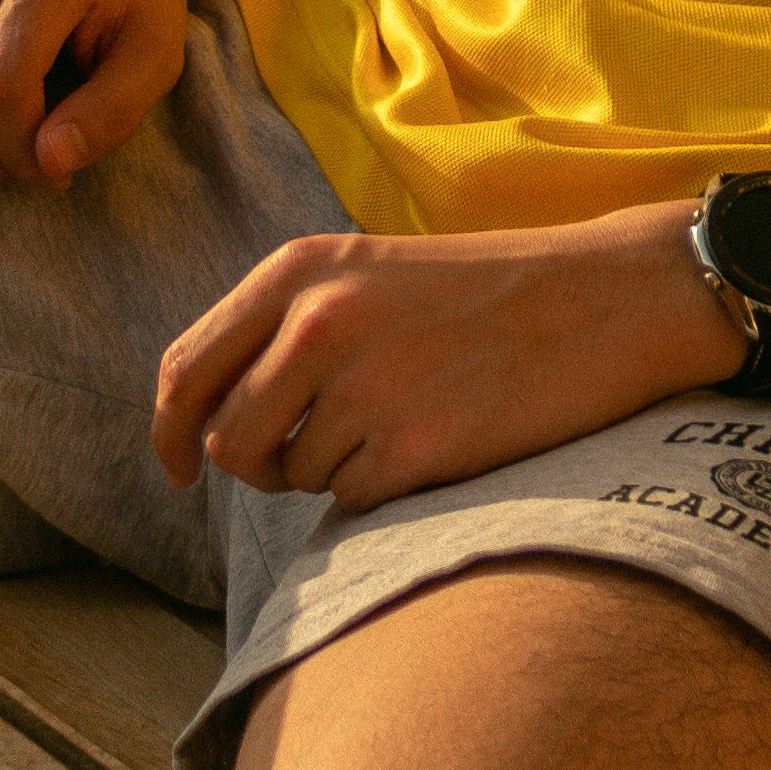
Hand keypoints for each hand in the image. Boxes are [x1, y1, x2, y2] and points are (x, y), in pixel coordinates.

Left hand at [153, 209, 743, 510]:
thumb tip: (205, 418)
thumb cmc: (484, 288)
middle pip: (225, 440)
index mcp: (302, 269)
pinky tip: (437, 434)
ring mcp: (364, 385)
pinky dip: (384, 486)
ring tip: (404, 412)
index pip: (184, 367)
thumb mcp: (369, 271)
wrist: (602, 297)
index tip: (177, 464)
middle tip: (308, 449)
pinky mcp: (411, 447)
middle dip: (257, 462)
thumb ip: (285, 324)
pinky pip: (353, 501)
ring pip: (294, 476)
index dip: (168, 430)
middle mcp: (320, 321)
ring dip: (334, 466)